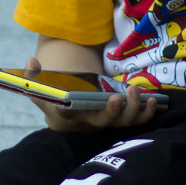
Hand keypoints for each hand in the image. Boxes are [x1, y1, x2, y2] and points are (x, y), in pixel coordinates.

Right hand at [25, 56, 157, 132]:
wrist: (68, 109)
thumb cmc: (54, 97)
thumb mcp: (38, 87)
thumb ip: (32, 76)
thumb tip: (32, 60)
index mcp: (66, 118)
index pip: (68, 116)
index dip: (71, 112)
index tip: (70, 106)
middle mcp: (88, 124)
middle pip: (102, 123)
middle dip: (111, 112)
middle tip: (118, 98)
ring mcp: (106, 123)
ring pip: (122, 123)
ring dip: (133, 110)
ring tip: (136, 92)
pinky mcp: (119, 119)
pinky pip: (136, 121)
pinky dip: (146, 114)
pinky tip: (153, 101)